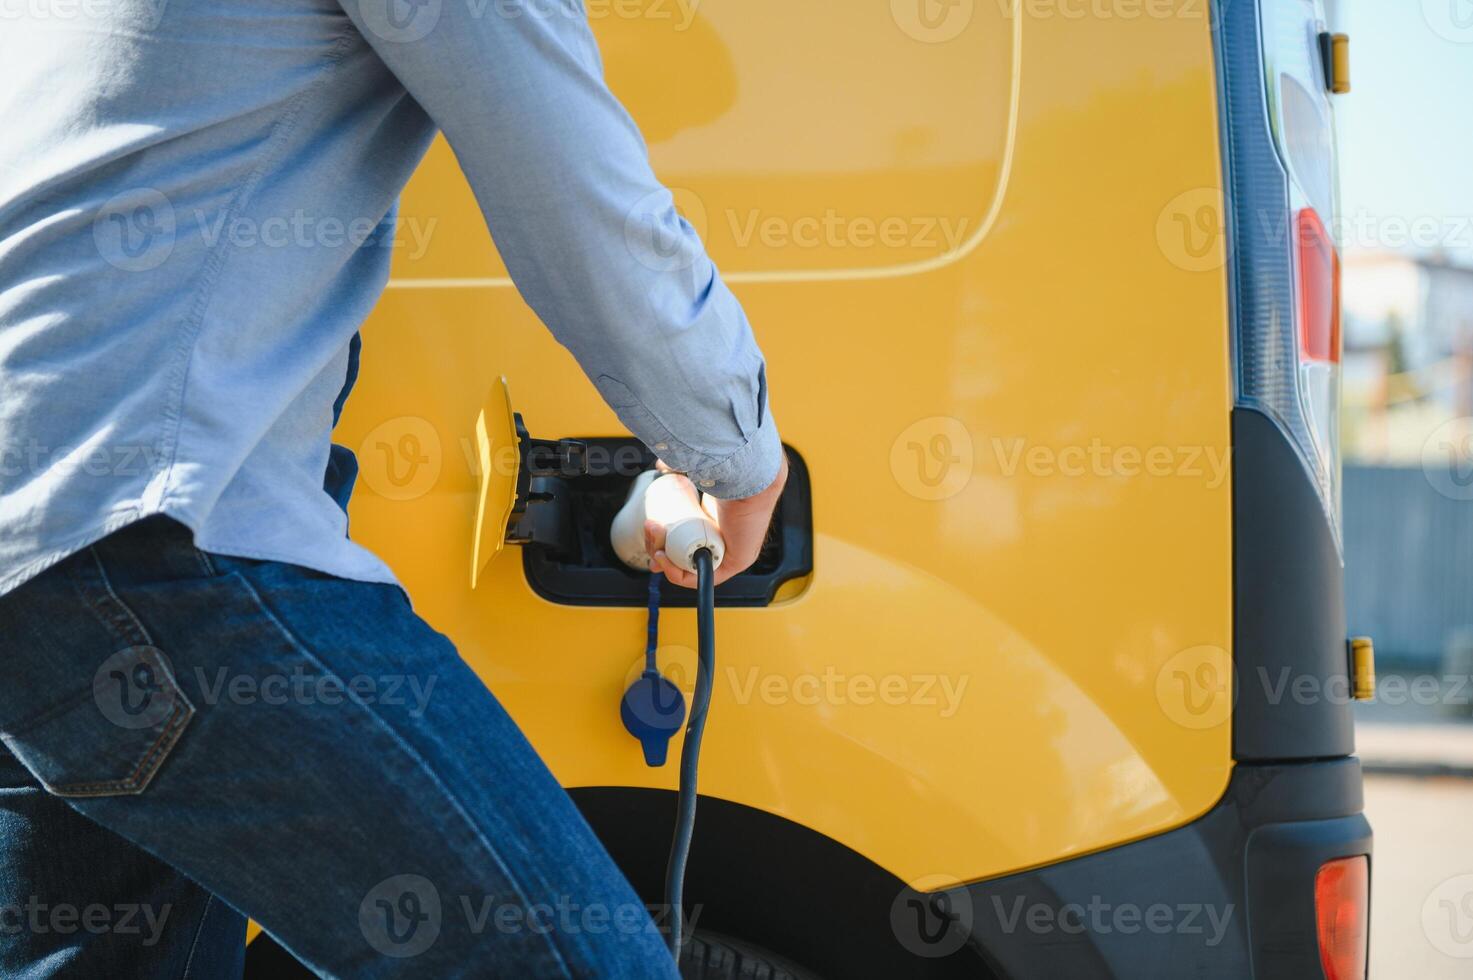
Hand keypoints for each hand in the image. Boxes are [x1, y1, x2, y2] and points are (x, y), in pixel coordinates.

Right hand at [643, 453, 788, 588]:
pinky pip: (701, 577)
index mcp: (714, 521)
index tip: (650, 535)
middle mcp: (723, 538)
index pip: (686, 541)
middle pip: (683, 555)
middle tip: (650, 535)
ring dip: (664, 559)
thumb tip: (661, 466)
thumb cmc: (727, 470)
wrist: (747, 475)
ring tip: (655, 541)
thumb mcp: (695, 472)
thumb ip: (678, 465)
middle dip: (659, 551)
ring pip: (688, 566)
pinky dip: (678, 575)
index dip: (664, 543)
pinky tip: (664, 560)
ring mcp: (730, 553)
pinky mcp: (734, 564)